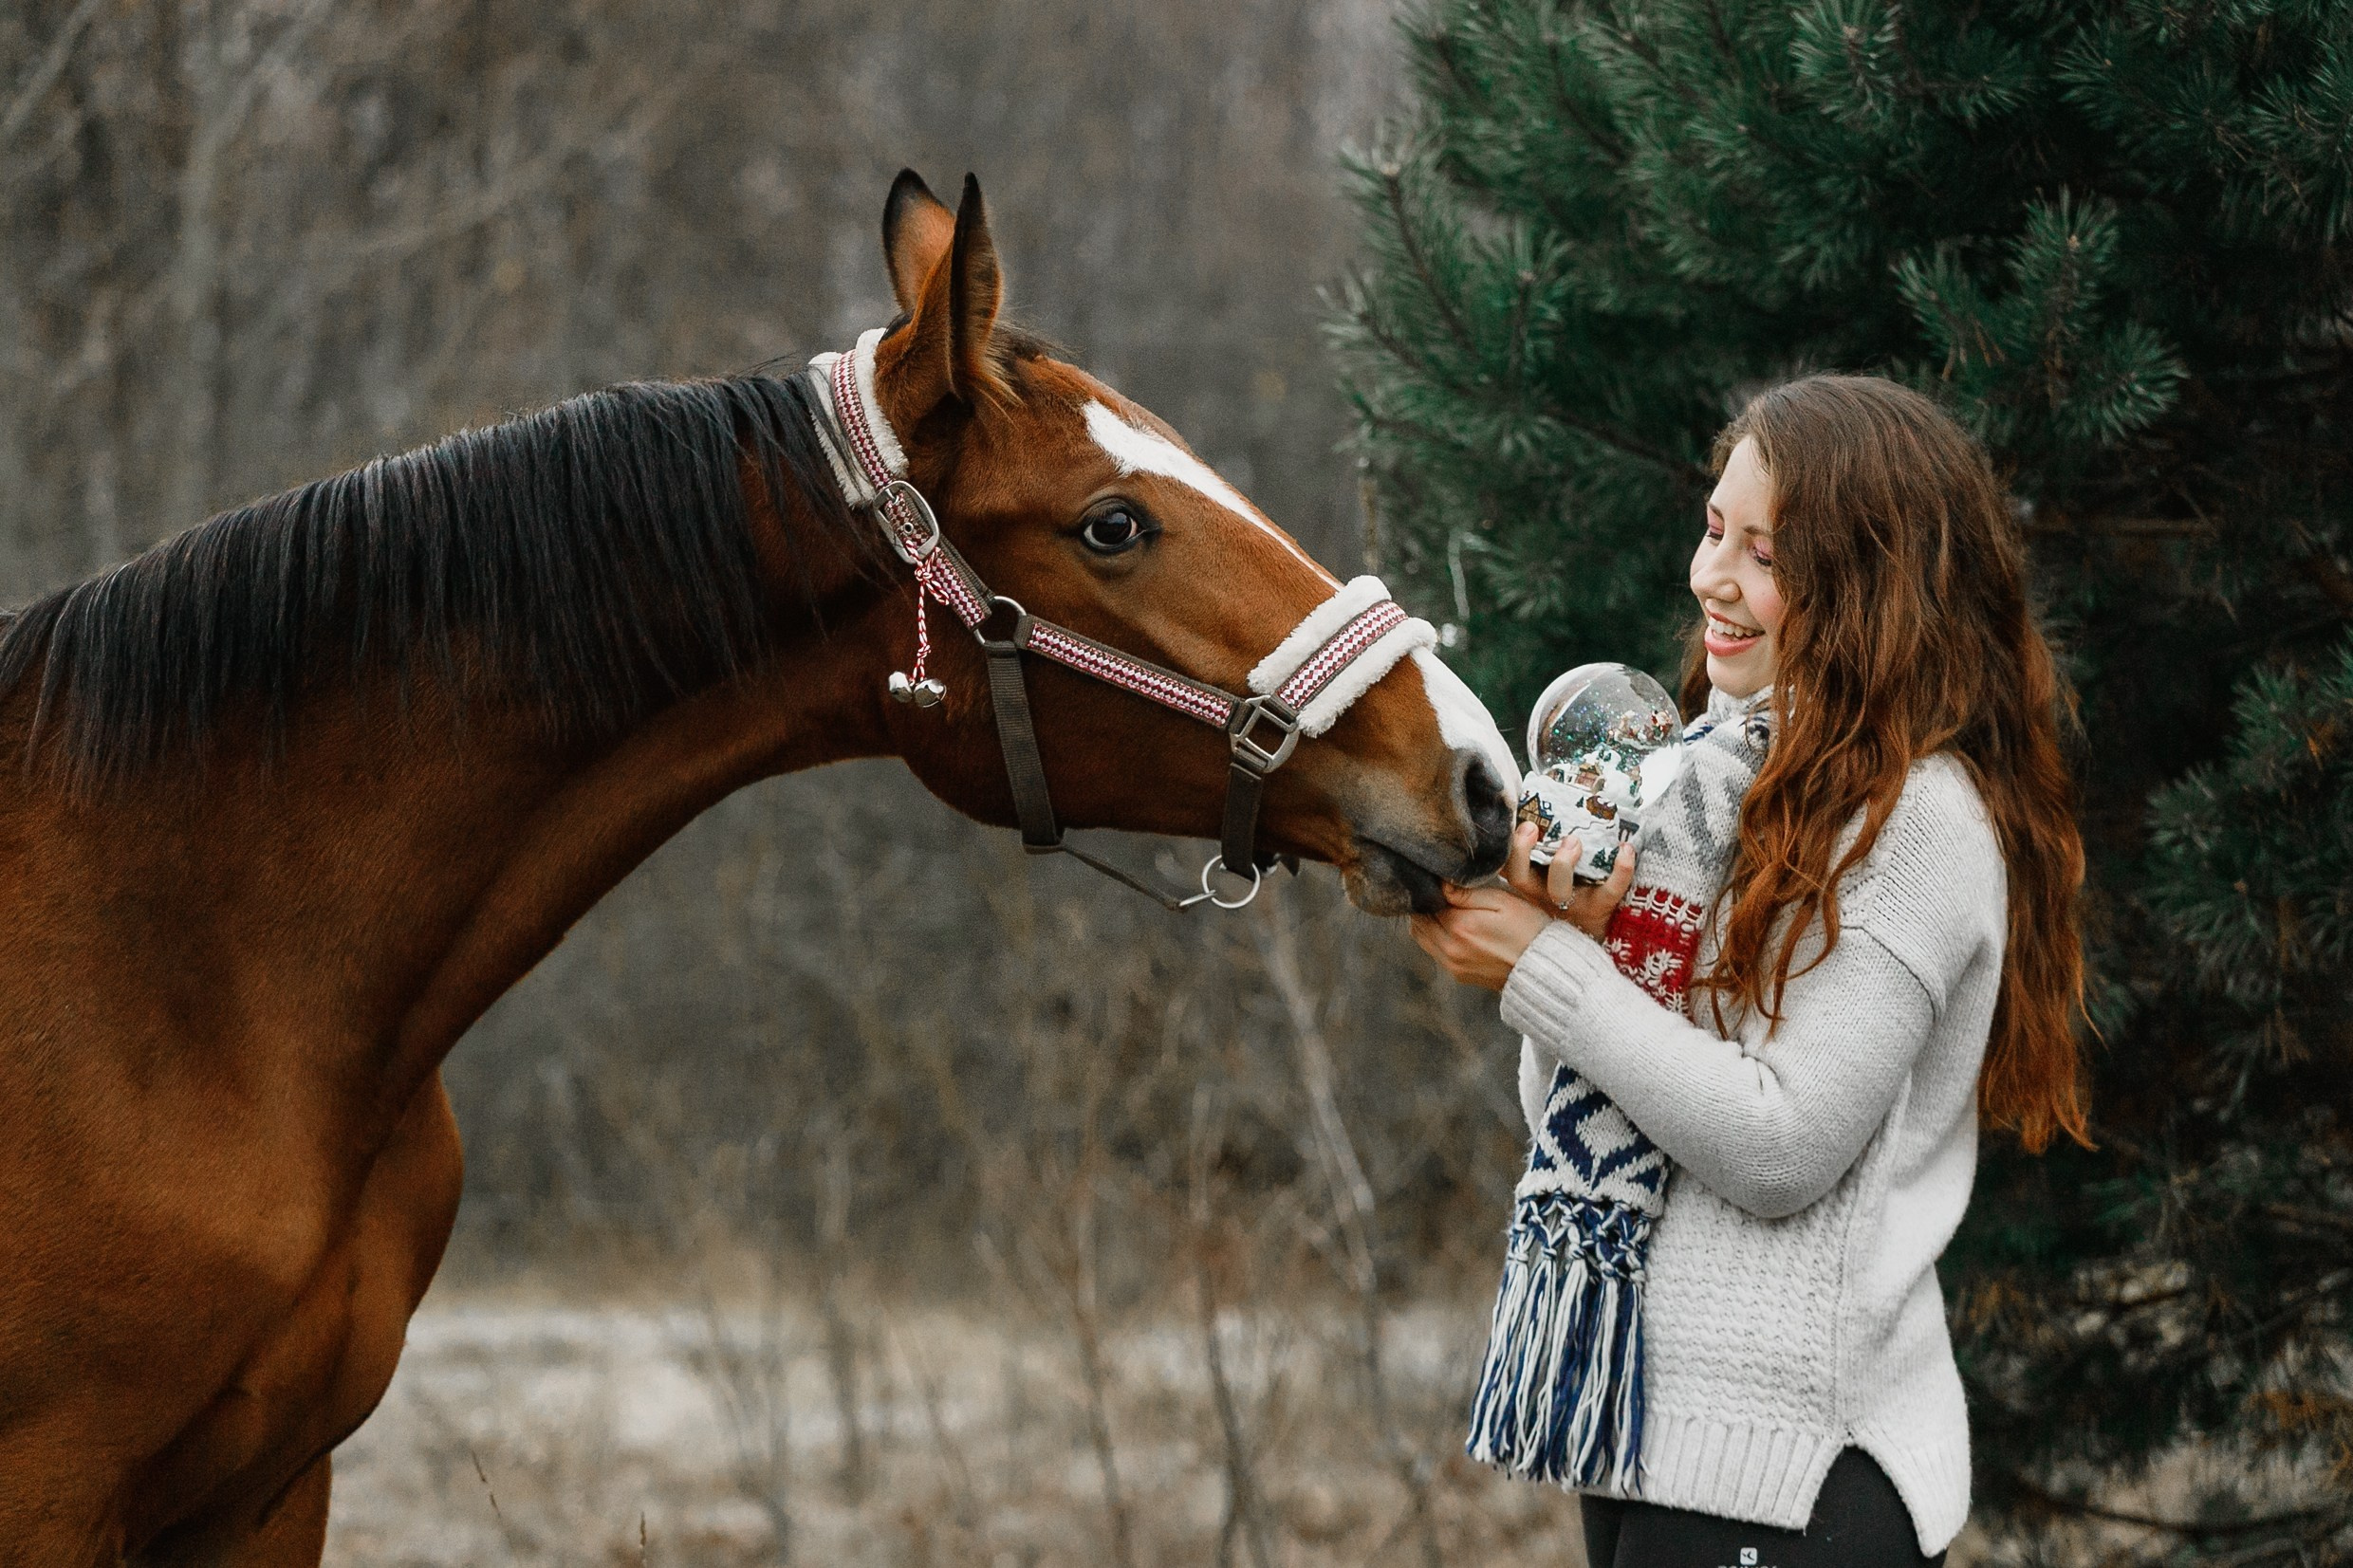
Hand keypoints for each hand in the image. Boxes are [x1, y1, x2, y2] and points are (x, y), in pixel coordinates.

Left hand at [1408, 823, 1636, 991]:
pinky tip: (1454, 927)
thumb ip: (1467, 892)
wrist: (1546, 970)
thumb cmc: (1529, 930)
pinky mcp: (1458, 975)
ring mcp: (1452, 964)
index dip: (1430, 886)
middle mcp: (1449, 948)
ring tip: (1445, 907)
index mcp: (1459, 925)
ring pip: (1422, 936)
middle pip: (1418, 920)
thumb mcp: (1503, 901)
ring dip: (1427, 921)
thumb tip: (1439, 882)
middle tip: (1439, 890)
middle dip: (1425, 903)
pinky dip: (1436, 937)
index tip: (1437, 876)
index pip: (1427, 899)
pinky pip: (1434, 952)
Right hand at [1502, 822, 1636, 941]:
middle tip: (1533, 828)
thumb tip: (1543, 801)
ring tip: (1575, 841)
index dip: (1505, 847)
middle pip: (1519, 878)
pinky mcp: (1599, 909)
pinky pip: (1609, 891)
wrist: (1599, 929)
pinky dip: (1620, 870)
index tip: (1523, 822)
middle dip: (1522, 851)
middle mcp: (1544, 894)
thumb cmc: (1575, 888)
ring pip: (1557, 890)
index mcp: (1531, 881)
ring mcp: (1570, 904)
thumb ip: (1545, 843)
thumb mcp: (1554, 869)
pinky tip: (1626, 849)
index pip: (1505, 867)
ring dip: (1562, 862)